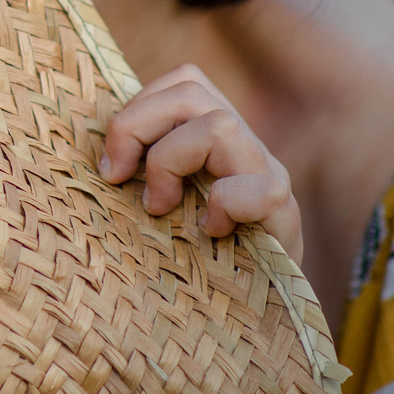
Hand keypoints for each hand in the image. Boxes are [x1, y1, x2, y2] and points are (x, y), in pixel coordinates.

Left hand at [99, 64, 304, 262]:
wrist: (256, 312)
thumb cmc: (200, 260)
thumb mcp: (167, 203)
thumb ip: (148, 171)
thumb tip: (105, 161)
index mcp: (220, 139)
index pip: (185, 81)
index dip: (140, 106)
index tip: (114, 164)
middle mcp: (248, 148)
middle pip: (192, 91)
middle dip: (137, 126)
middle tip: (120, 178)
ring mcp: (271, 178)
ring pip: (220, 126)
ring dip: (171, 162)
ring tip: (161, 207)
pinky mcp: (288, 218)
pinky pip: (259, 188)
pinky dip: (223, 206)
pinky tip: (210, 233)